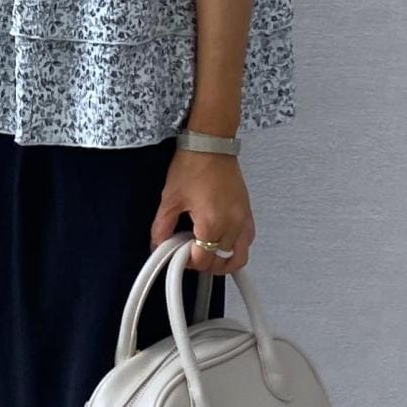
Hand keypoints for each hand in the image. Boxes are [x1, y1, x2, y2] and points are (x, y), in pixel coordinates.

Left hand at [149, 147, 254, 274]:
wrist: (211, 144)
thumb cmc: (193, 165)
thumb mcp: (170, 199)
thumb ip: (162, 227)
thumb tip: (158, 245)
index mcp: (212, 223)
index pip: (202, 260)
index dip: (186, 262)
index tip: (177, 253)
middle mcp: (232, 224)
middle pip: (221, 262)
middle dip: (202, 262)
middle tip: (188, 252)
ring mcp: (243, 219)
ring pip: (239, 257)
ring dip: (223, 261)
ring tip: (206, 254)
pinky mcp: (248, 212)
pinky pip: (247, 241)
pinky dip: (236, 248)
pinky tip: (222, 243)